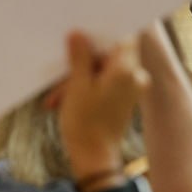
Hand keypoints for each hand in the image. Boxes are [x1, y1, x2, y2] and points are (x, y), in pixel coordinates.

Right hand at [47, 32, 149, 181]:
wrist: (94, 159)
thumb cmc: (86, 124)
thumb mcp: (77, 86)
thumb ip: (79, 56)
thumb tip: (78, 34)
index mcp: (127, 69)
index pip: (122, 36)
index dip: (101, 33)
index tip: (82, 32)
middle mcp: (135, 76)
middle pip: (108, 54)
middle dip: (82, 61)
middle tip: (60, 72)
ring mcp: (131, 88)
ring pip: (102, 70)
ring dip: (79, 78)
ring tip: (57, 96)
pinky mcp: (123, 99)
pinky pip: (104, 83)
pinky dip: (85, 88)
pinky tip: (63, 100)